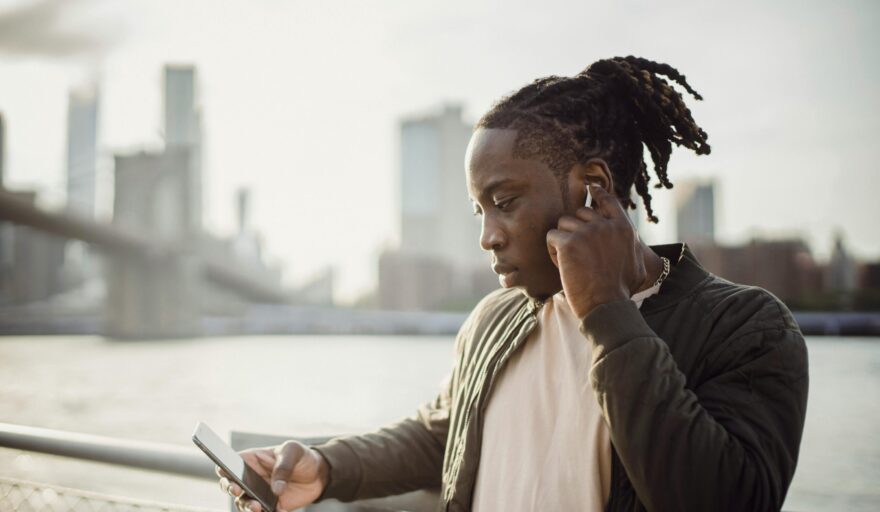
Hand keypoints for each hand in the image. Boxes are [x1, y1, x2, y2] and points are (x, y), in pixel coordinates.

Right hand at [217, 441, 328, 511]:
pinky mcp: (270, 507)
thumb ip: (283, 467)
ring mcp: (258, 494)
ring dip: (247, 507)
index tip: (226, 473)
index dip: (223, 468)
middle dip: (230, 489)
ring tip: (257, 507)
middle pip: (230, 485)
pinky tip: (276, 511)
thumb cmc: (302, 456)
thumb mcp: (294, 452)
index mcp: (252, 460)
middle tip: (238, 490)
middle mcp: (251, 478)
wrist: (319, 474)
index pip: (230, 463)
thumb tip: (275, 489)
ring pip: (243, 503)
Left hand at [546, 183, 645, 318]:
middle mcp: (606, 225)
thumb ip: (632, 246)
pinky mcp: (569, 243)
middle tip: (577, 252)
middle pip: (580, 212)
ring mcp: (587, 232)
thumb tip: (635, 241)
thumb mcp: (637, 264)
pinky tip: (562, 266)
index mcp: (624, 228)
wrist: (607, 305)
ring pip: (564, 223)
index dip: (598, 193)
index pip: (609, 201)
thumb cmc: (621, 290)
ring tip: (570, 261)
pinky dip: (553, 251)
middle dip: (575, 228)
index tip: (591, 188)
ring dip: (563, 240)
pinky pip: (552, 237)